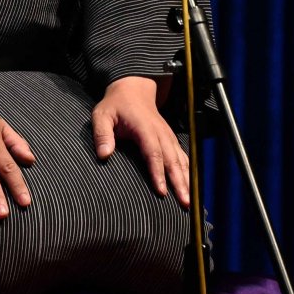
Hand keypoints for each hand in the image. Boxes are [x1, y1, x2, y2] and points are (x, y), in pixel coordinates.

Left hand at [92, 75, 189, 205]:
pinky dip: (188, 172)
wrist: (133, 90)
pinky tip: (191, 187)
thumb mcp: (102, 115)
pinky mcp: (171, 140)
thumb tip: (103, 155)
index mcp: (145, 128)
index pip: (153, 153)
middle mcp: (161, 133)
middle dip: (180, 183)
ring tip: (190, 202)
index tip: (162, 191)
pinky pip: (183, 157)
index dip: (158, 172)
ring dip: (187, 180)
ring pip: (181, 160)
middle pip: (172, 160)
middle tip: (185, 204)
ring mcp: (168, 136)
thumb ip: (102, 134)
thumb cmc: (116, 105)